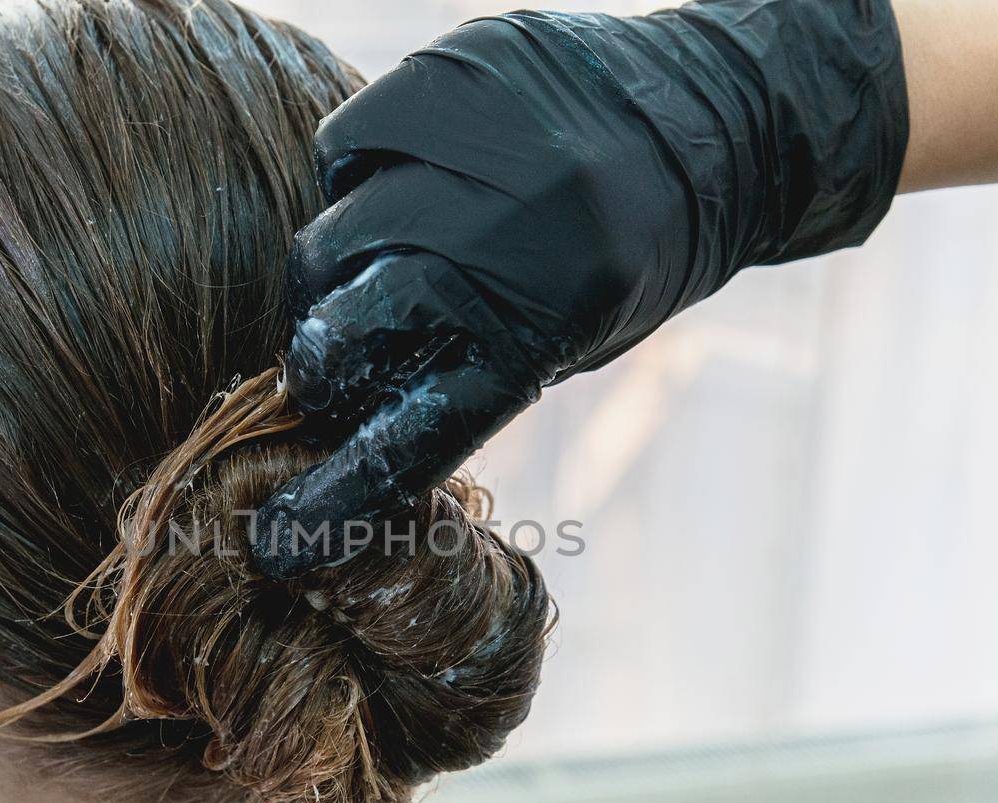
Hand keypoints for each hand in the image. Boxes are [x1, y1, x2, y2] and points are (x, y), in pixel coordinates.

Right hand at [252, 0, 909, 579]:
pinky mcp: (459, 71)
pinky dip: (356, 177)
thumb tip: (343, 418)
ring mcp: (480, 144)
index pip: (415, 433)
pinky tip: (394, 185)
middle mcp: (512, 234)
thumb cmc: (631, 261)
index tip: (279, 535)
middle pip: (347, 323)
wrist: (718, 123)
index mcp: (548, 328)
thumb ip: (462, 365)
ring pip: (332, 228)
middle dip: (316, 362)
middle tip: (317, 370)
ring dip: (332, 269)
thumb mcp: (566, 340)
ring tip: (370, 265)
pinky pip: (350, 141)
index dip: (338, 493)